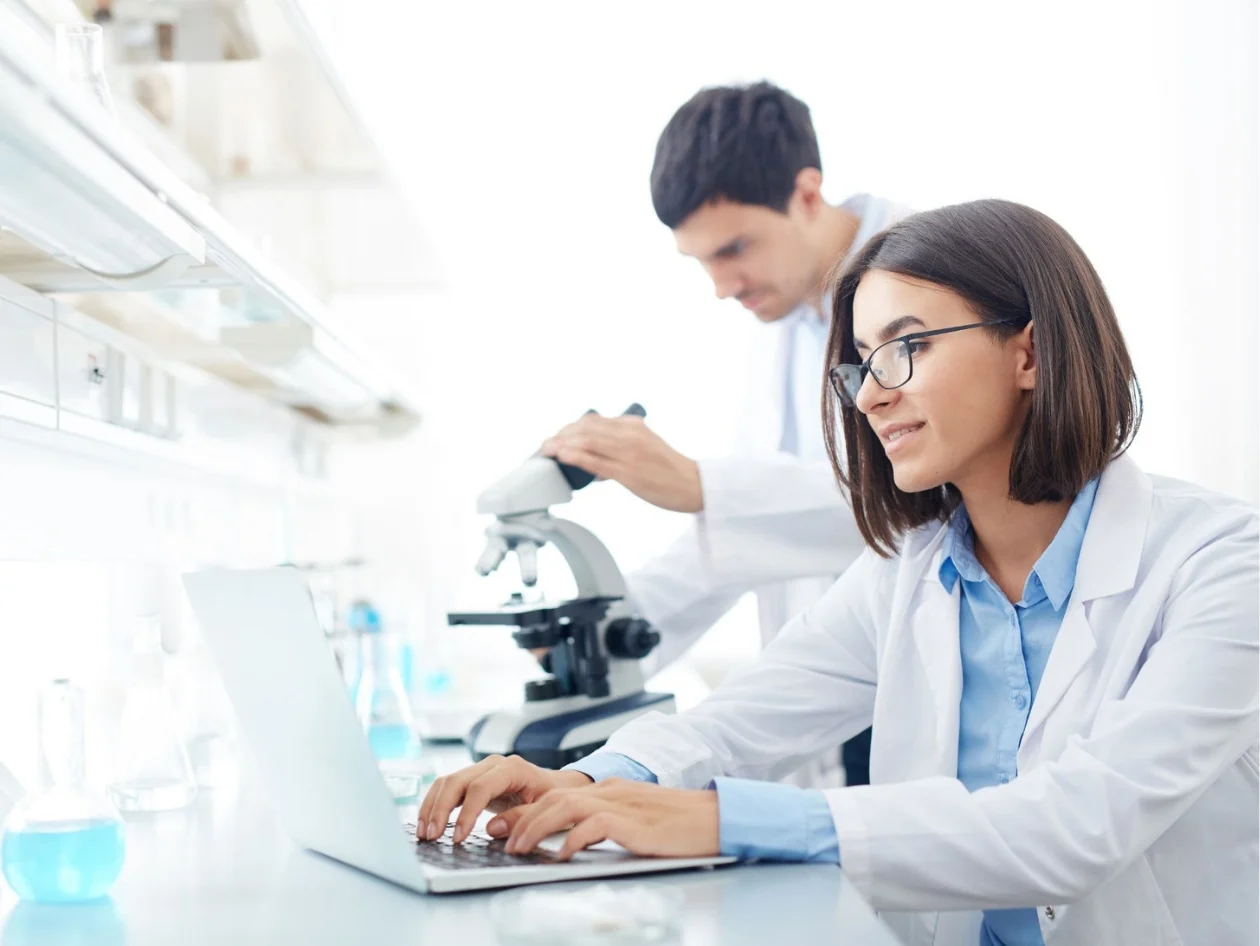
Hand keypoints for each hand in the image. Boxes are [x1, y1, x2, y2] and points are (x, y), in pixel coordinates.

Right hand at [417, 754, 592, 843]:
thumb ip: (521, 817)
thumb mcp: (545, 809)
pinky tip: (427, 823)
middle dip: (441, 809)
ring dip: (432, 806)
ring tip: (424, 833)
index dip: (467, 813)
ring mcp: (480, 769)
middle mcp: (492, 764)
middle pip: (457, 780)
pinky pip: (447, 787)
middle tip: (431, 836)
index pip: (480, 787)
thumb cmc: (553, 798)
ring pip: (447, 782)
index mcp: (512, 768)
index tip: (457, 838)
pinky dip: (435, 804)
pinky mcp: (472, 779)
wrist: (556, 786)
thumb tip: (490, 829)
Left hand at [488, 778, 719, 860]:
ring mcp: (621, 804)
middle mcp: (611, 791)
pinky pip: (593, 826)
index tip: (503, 826)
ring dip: (536, 828)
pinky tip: (561, 856)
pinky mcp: (633, 822)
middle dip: (522, 819)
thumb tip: (573, 839)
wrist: (715, 818)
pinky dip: (571, 840)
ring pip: (564, 806)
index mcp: (610, 789)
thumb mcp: (635, 818)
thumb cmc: (680, 823)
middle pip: (554, 797)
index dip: (526, 810)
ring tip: (520, 849)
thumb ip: (606, 822)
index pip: (558, 793)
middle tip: (502, 841)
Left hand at [541, 415, 702, 512]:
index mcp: (633, 426)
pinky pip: (595, 461)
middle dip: (562, 434)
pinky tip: (562, 456)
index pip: (593, 421)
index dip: (570, 428)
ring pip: (587, 441)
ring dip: (562, 444)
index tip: (558, 437)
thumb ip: (620, 450)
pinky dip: (575, 456)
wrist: (696, 485)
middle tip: (547, 444)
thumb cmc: (670, 471)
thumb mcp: (646, 447)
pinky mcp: (628, 472)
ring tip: (547, 450)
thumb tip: (595, 466)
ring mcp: (629, 453)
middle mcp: (630, 434)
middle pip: (586, 428)